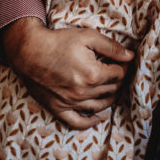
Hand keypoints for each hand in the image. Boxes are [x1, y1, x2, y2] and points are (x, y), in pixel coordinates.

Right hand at [3, 17, 133, 128]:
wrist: (28, 51)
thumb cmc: (58, 41)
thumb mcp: (88, 37)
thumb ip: (112, 47)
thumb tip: (130, 56)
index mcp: (93, 74)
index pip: (119, 75)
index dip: (124, 67)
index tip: (123, 62)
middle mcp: (83, 92)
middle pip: (111, 89)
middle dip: (118, 80)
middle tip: (117, 73)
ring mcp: (70, 102)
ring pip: (100, 105)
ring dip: (110, 98)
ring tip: (112, 89)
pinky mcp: (58, 108)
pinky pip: (78, 122)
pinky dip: (92, 121)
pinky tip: (101, 116)